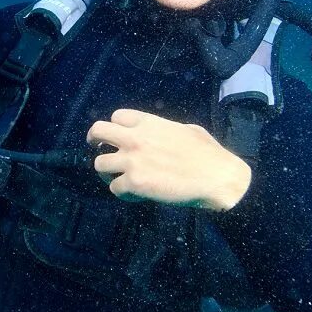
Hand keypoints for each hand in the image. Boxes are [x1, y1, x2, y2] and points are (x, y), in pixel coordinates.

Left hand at [87, 109, 251, 211]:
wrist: (217, 178)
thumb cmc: (209, 154)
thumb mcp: (187, 130)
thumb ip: (165, 129)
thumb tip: (161, 134)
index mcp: (148, 122)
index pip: (116, 117)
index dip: (115, 127)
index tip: (115, 136)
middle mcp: (135, 138)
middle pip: (98, 131)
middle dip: (94, 140)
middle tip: (96, 149)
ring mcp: (132, 161)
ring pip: (99, 164)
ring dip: (107, 172)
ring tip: (117, 179)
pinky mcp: (135, 184)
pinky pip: (114, 189)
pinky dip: (122, 193)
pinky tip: (134, 195)